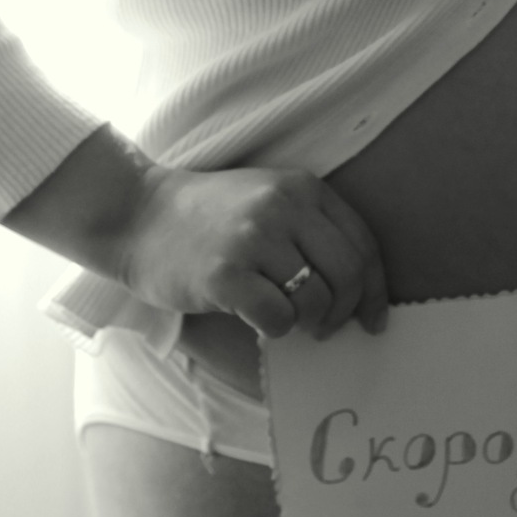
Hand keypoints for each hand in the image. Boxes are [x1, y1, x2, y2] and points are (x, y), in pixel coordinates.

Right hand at [120, 162, 389, 342]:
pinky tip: (255, 317)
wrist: (140, 215)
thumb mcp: (268, 200)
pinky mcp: (226, 274)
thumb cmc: (210, 217)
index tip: (374, 319)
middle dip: (346, 312)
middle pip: (349, 275)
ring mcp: (253, 238)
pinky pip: (278, 319)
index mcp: (303, 187)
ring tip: (285, 317)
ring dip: (307, 322)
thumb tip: (360, 292)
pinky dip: (275, 329)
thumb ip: (312, 230)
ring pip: (316, 301)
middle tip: (327, 327)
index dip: (375, 289)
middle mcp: (284, 206)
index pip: (363, 244)